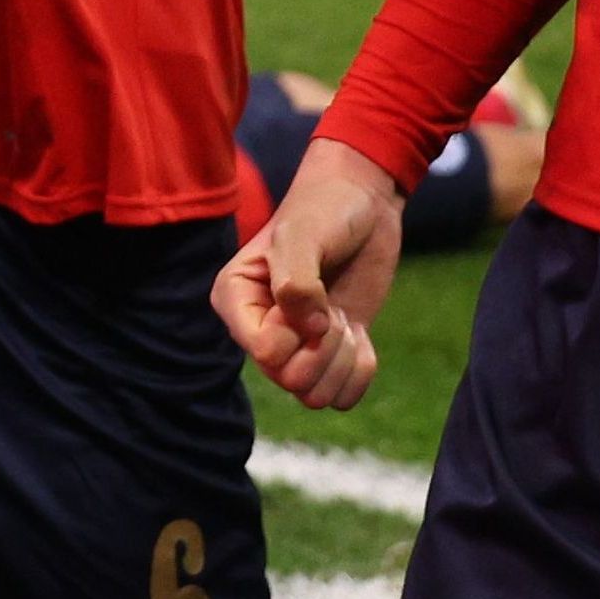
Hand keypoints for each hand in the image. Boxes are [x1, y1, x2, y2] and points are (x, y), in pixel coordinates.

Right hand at [211, 135, 403, 410]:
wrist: (363, 201)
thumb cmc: (323, 209)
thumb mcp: (303, 236)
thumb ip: (297, 282)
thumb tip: (311, 330)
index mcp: (236, 302)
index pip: (266, 353)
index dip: (299, 331)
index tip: (314, 294)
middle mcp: (259, 330)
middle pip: (291, 381)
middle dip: (325, 348)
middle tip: (333, 308)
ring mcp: (296, 345)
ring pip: (316, 397)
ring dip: (342, 360)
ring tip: (343, 319)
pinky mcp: (330, 353)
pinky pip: (344, 396)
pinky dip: (361, 369)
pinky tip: (358, 334)